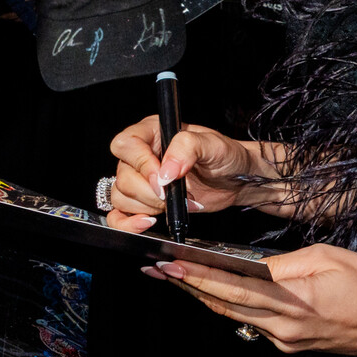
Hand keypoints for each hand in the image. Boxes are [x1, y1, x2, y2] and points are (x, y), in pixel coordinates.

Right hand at [105, 116, 259, 230]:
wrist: (236, 180)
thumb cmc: (225, 156)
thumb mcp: (212, 145)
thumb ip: (187, 148)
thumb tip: (166, 171)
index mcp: (152, 132)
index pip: (126, 145)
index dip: (141, 164)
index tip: (163, 179)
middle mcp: (142, 155)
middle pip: (123, 176)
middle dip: (149, 192)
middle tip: (173, 194)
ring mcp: (141, 180)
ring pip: (121, 197)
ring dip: (147, 206)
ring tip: (172, 203)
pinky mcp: (144, 203)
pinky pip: (120, 215)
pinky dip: (129, 223)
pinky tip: (148, 222)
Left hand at [142, 244, 356, 356]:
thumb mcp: (326, 257)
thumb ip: (285, 263)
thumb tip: (254, 265)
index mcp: (291, 299)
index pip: (231, 287)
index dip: (196, 277)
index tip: (169, 265)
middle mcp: (283, 326)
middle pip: (224, 305)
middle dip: (188, 287)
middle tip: (158, 270)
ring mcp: (287, 339)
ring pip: (236, 315)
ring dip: (207, 297)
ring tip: (179, 279)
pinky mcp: (293, 345)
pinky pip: (255, 323)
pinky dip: (235, 306)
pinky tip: (222, 293)